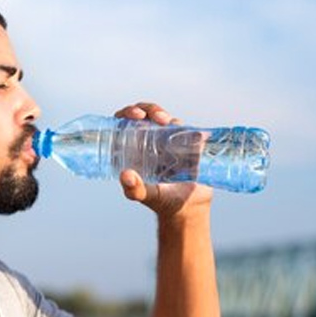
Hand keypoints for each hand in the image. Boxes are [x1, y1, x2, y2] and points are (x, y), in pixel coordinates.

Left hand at [113, 102, 214, 216]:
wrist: (188, 207)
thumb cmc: (162, 201)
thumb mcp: (146, 196)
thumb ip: (134, 189)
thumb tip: (125, 175)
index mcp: (134, 149)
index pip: (125, 123)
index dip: (127, 113)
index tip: (133, 115)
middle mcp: (150, 141)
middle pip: (144, 114)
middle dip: (146, 109)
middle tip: (151, 117)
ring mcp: (169, 140)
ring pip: (165, 117)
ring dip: (163, 114)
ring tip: (165, 122)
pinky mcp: (188, 143)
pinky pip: (188, 128)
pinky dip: (188, 127)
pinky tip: (190, 133)